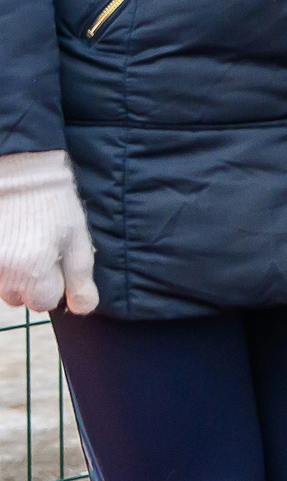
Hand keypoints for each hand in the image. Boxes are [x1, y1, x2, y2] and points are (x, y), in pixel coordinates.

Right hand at [0, 150, 96, 313]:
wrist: (20, 172)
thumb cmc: (54, 204)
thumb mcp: (77, 238)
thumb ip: (80, 278)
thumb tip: (84, 308)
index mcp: (33, 270)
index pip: (44, 302)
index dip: (54, 284)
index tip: (57, 260)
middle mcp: (4, 273)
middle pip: (20, 298)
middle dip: (31, 281)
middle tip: (40, 249)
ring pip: (2, 287)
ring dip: (13, 274)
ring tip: (23, 242)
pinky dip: (1, 263)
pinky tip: (9, 241)